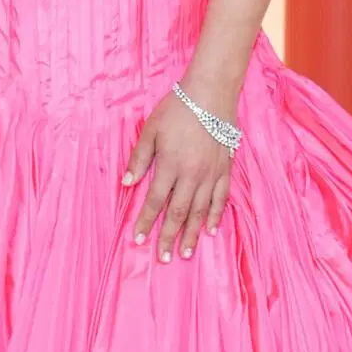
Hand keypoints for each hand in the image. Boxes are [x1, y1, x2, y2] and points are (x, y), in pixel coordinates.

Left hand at [122, 85, 234, 260]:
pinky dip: (216, 216)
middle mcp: (191, 174)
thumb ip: (139, 158)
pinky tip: (212, 230)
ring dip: (192, 234)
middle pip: (178, 213)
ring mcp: (211, 174)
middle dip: (168, 237)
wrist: (211, 93)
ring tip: (185, 253)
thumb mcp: (150, 130)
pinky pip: (221, 198)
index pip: (155, 201)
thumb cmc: (177, 109)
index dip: (146, 223)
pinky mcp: (225, 169)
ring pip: (201, 211)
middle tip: (163, 258)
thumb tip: (127, 183)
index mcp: (170, 165)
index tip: (139, 240)